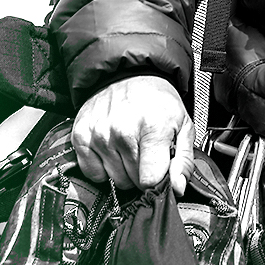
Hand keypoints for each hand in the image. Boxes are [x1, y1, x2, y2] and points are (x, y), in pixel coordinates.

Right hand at [72, 75, 192, 195]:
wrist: (129, 76)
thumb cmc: (158, 102)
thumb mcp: (183, 125)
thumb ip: (184, 160)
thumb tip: (178, 188)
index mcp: (152, 128)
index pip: (150, 179)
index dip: (158, 180)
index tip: (161, 170)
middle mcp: (122, 132)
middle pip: (133, 181)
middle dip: (143, 172)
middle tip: (147, 152)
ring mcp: (99, 135)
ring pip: (115, 180)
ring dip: (125, 170)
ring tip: (131, 147)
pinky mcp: (81, 137)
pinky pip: (93, 174)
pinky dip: (104, 168)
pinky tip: (113, 151)